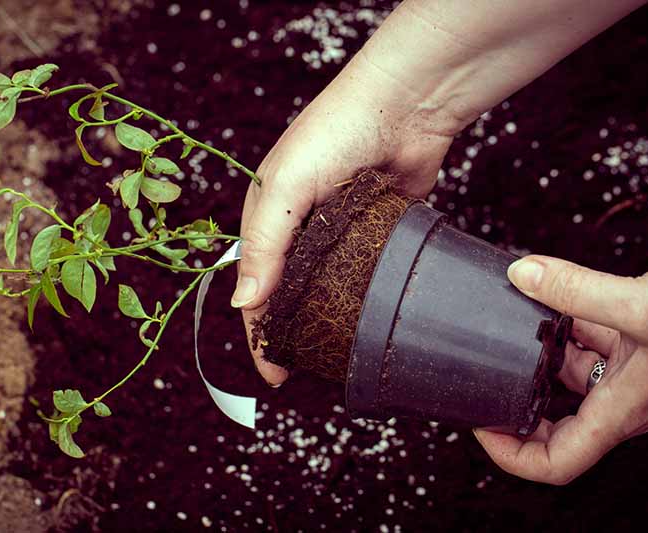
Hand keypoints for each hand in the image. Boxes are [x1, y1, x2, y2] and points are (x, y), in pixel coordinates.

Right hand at [233, 48, 455, 384]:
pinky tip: (364, 321)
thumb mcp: (286, 186)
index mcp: (266, 215)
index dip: (258, 332)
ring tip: (333, 357)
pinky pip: (362, 274)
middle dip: (290, 332)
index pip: (255, 284)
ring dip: (325, 319)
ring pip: (325, 289)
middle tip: (304, 372)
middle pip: (288, 292)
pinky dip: (360, 298)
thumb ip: (264, 245)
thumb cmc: (335, 132)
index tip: (273, 374)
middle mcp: (298, 228)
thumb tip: (242, 304)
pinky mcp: (373, 231)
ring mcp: (337, 232)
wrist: (405, 105)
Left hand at [474, 255, 647, 484]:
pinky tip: (545, 293)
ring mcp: (629, 372)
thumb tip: (520, 275)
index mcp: (620, 411)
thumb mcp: (639, 305)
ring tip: (504, 324)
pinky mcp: (634, 343)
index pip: (558, 462)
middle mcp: (621, 398)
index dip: (512, 456)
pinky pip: (587, 341)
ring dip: (537, 352)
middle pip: (556, 424)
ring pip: (567, 374)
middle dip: (516, 404)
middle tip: (480, 379)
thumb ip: (575, 289)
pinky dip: (563, 322)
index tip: (481, 428)